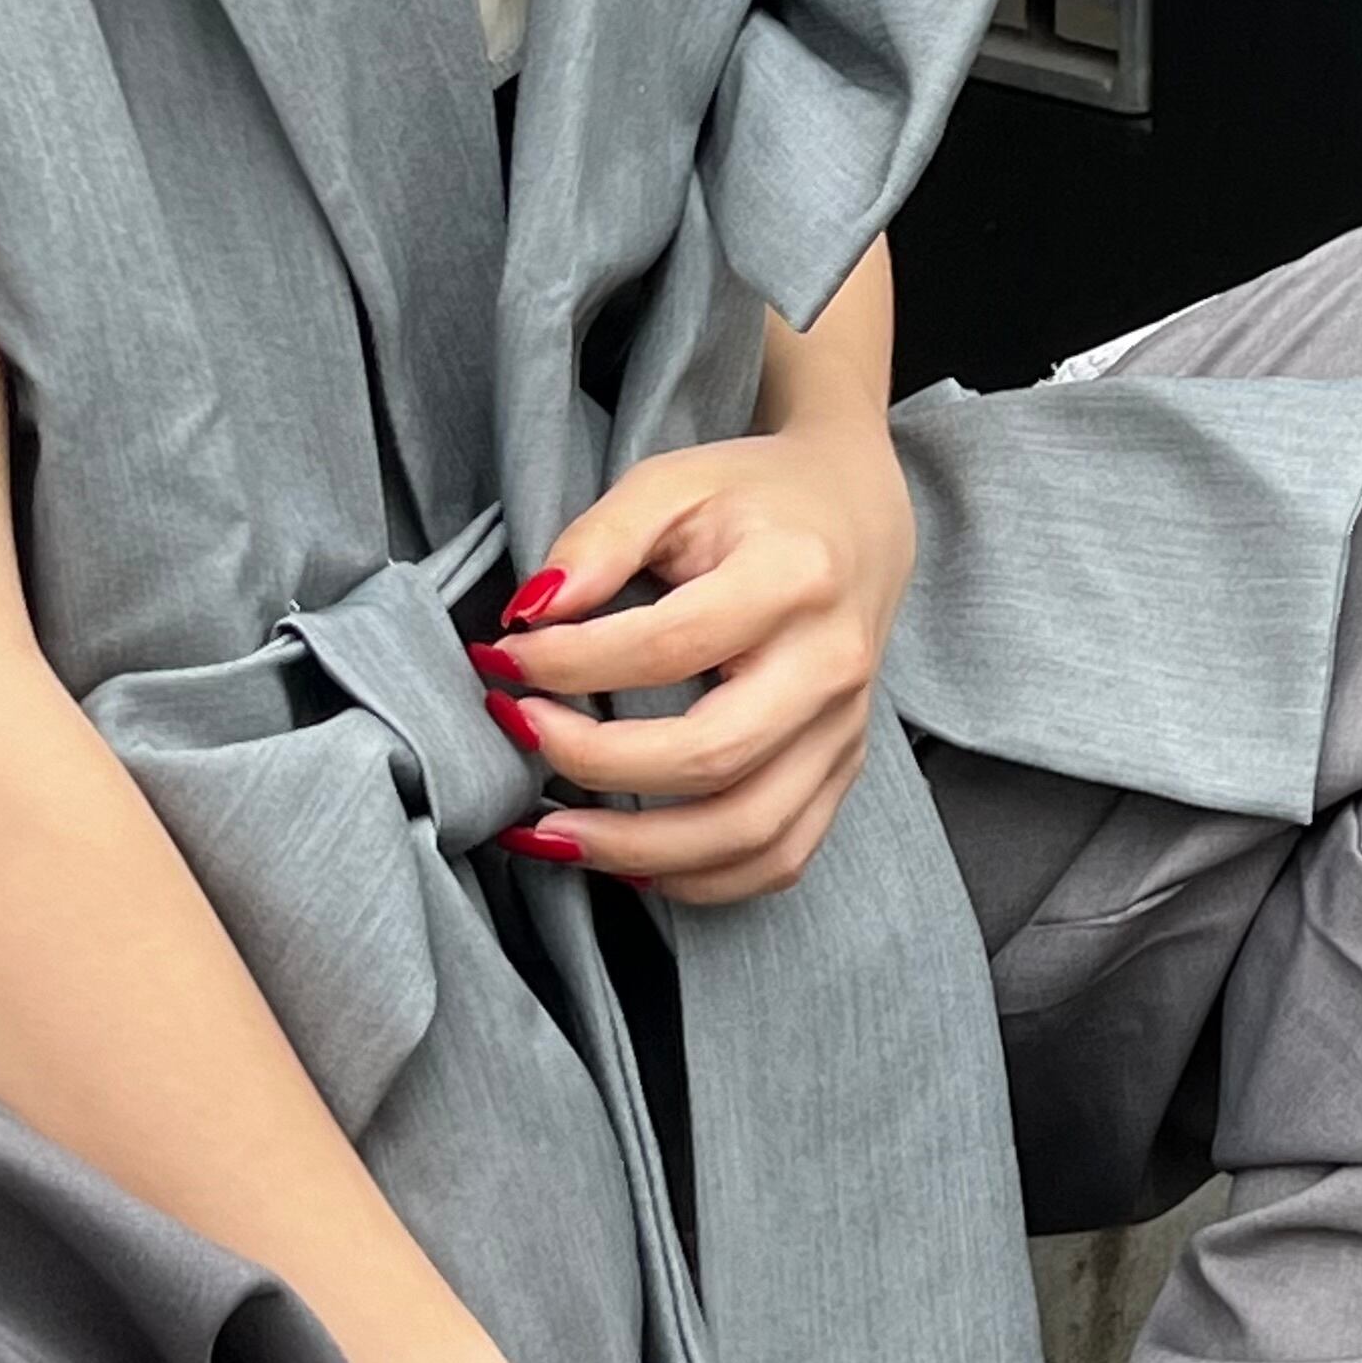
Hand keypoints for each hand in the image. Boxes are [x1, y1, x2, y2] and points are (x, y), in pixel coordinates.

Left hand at [473, 407, 916, 901]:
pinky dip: (699, 878)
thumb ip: (598, 541)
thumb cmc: (754, 498)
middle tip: (519, 733)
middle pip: (711, 755)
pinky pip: (779, 857)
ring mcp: (845, 729)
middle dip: (593, 763)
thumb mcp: (671, 484)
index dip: (571, 665)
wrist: (857, 517)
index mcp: (794, 579)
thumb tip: (533, 612)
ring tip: (549, 830)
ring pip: (748, 831)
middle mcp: (832, 665)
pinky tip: (627, 861)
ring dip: (636, 849)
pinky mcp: (843, 769)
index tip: (505, 659)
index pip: (668, 647)